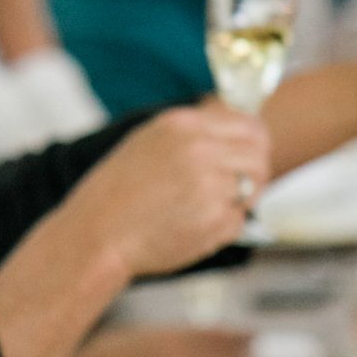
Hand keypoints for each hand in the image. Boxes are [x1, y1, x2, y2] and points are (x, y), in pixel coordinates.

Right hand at [59, 104, 271, 278]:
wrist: (96, 235)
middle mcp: (200, 150)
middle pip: (259, 155)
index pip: (249, 124)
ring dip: (239, 201)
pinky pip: (239, 220)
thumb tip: (236, 121)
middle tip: (240, 189)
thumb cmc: (118, 192)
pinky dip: (224, 227)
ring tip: (205, 209)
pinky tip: (193, 227)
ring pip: (253, 188)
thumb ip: (193, 131)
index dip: (256, 143)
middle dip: (256, 173)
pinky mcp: (214, 219)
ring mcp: (210, 185)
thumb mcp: (149, 141)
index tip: (252, 156)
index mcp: (184, 125)